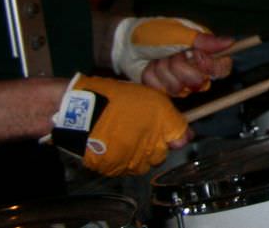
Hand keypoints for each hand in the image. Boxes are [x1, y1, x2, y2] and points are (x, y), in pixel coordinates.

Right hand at [64, 74, 189, 175]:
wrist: (83, 109)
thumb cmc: (118, 99)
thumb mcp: (151, 98)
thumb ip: (171, 118)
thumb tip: (184, 137)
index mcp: (163, 124)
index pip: (181, 140)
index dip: (175, 137)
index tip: (170, 135)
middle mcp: (151, 145)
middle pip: (161, 156)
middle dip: (155, 148)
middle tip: (142, 136)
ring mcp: (131, 159)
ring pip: (142, 166)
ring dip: (138, 158)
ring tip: (127, 143)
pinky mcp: (113, 168)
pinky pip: (122, 170)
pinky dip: (121, 163)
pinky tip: (114, 149)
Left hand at [139, 35, 232, 98]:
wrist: (125, 45)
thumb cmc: (153, 33)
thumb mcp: (179, 33)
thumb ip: (204, 40)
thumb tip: (231, 42)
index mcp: (203, 51)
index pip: (222, 67)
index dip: (211, 67)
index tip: (196, 58)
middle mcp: (194, 67)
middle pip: (200, 82)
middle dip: (180, 69)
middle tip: (171, 55)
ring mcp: (179, 79)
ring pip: (180, 89)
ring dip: (164, 73)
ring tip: (157, 60)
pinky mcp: (164, 88)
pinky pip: (163, 92)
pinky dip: (153, 79)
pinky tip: (149, 68)